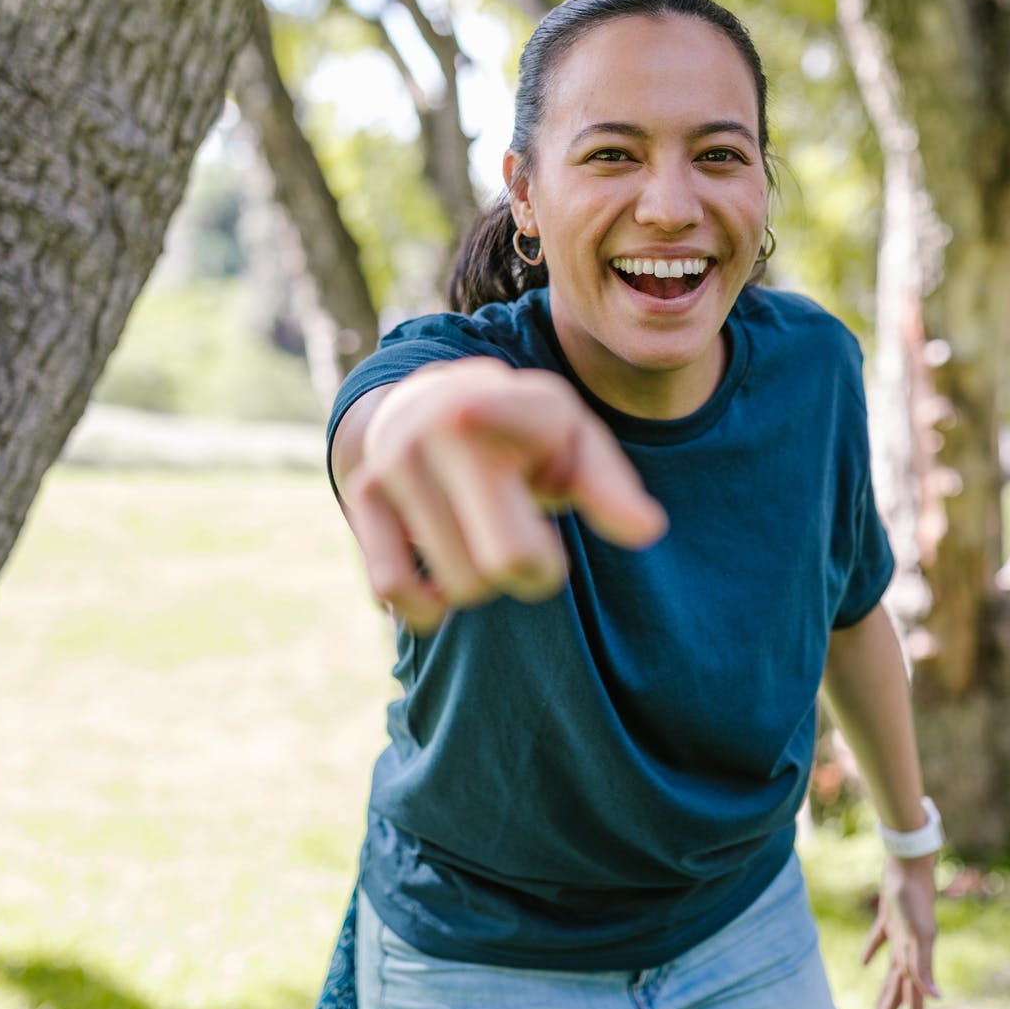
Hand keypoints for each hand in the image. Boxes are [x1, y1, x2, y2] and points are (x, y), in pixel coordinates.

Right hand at [343, 358, 667, 631]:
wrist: (437, 402)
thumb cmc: (526, 439)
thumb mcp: (575, 446)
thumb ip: (612, 490)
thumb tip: (648, 530)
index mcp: (507, 405)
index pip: (502, 423)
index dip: (494, 430)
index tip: (477, 429)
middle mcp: (441, 425)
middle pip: (506, 563)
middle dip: (533, 572)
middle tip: (532, 541)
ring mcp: (395, 459)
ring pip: (459, 586)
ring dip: (485, 585)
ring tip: (487, 541)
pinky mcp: (361, 493)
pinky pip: (395, 589)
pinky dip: (426, 606)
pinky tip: (442, 581)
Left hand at [862, 853, 939, 1008]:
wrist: (909, 864)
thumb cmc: (913, 899)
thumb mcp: (917, 937)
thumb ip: (923, 967)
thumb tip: (936, 998)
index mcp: (916, 960)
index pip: (915, 1001)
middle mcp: (910, 952)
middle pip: (899, 991)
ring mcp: (901, 936)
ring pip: (892, 972)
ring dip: (885, 991)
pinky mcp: (889, 919)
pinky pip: (879, 942)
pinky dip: (872, 952)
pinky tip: (864, 962)